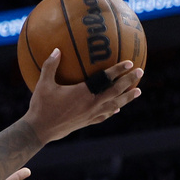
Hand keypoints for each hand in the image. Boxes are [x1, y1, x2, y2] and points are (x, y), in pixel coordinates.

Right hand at [24, 50, 142, 142]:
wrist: (39, 130)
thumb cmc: (40, 107)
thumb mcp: (43, 85)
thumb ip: (50, 66)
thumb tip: (57, 49)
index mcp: (83, 93)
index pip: (105, 80)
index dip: (118, 70)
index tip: (130, 63)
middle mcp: (91, 104)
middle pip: (116, 92)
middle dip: (129, 81)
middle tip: (140, 72)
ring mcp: (90, 115)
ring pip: (114, 105)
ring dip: (127, 97)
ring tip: (138, 91)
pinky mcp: (87, 122)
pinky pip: (104, 115)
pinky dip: (112, 110)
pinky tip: (117, 108)